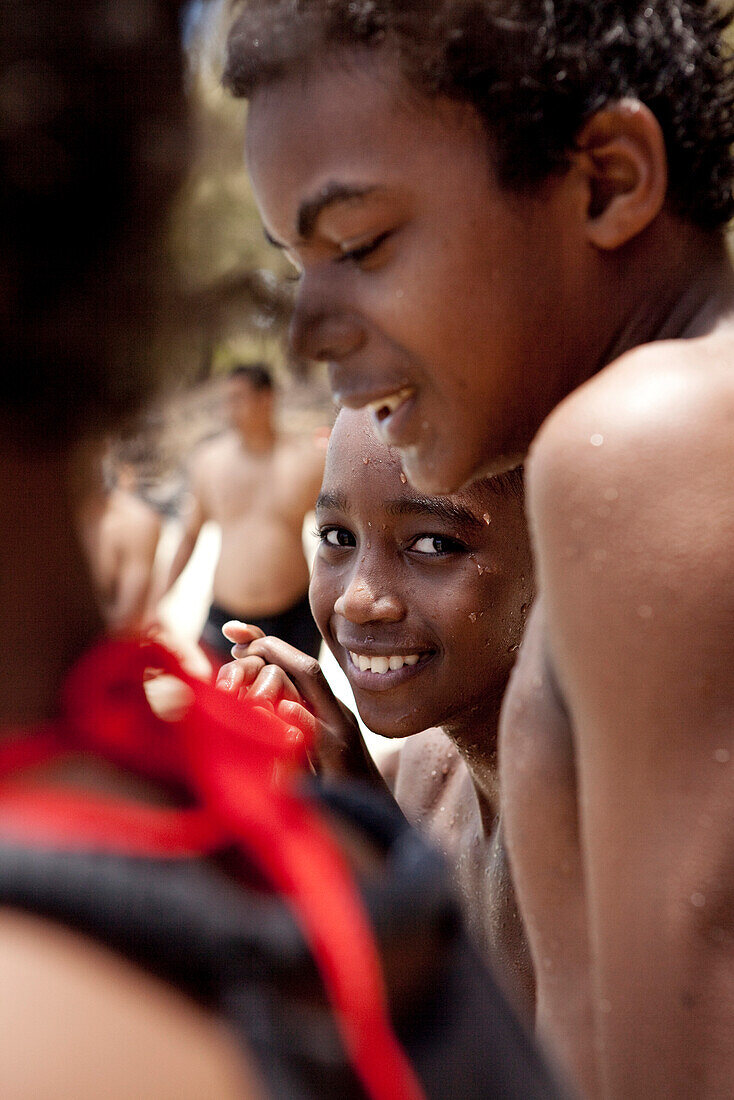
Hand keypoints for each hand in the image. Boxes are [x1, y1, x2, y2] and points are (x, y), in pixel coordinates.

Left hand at [217, 622, 382, 782]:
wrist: (370, 812)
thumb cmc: (332, 785)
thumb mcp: (304, 749)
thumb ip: (284, 725)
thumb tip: (252, 706)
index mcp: (323, 706)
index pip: (294, 665)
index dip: (263, 643)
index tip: (231, 630)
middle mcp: (333, 710)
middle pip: (304, 665)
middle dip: (268, 647)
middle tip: (236, 642)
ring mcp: (340, 729)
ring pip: (313, 687)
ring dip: (280, 669)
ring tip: (249, 656)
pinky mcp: (342, 757)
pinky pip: (321, 733)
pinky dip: (302, 718)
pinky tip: (282, 709)